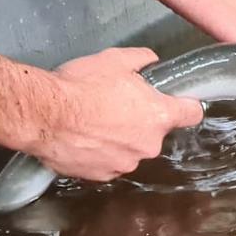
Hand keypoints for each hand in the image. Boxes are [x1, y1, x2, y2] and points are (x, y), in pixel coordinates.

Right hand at [29, 47, 203, 180]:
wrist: (43, 114)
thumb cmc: (81, 85)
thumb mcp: (114, 59)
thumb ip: (141, 60)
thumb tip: (151, 61)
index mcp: (159, 116)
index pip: (192, 114)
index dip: (185, 106)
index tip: (177, 102)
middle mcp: (149, 144)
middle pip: (155, 132)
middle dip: (140, 121)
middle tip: (115, 106)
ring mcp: (126, 163)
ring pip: (130, 149)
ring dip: (118, 139)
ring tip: (93, 123)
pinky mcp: (102, 176)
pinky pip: (109, 163)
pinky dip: (99, 153)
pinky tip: (82, 139)